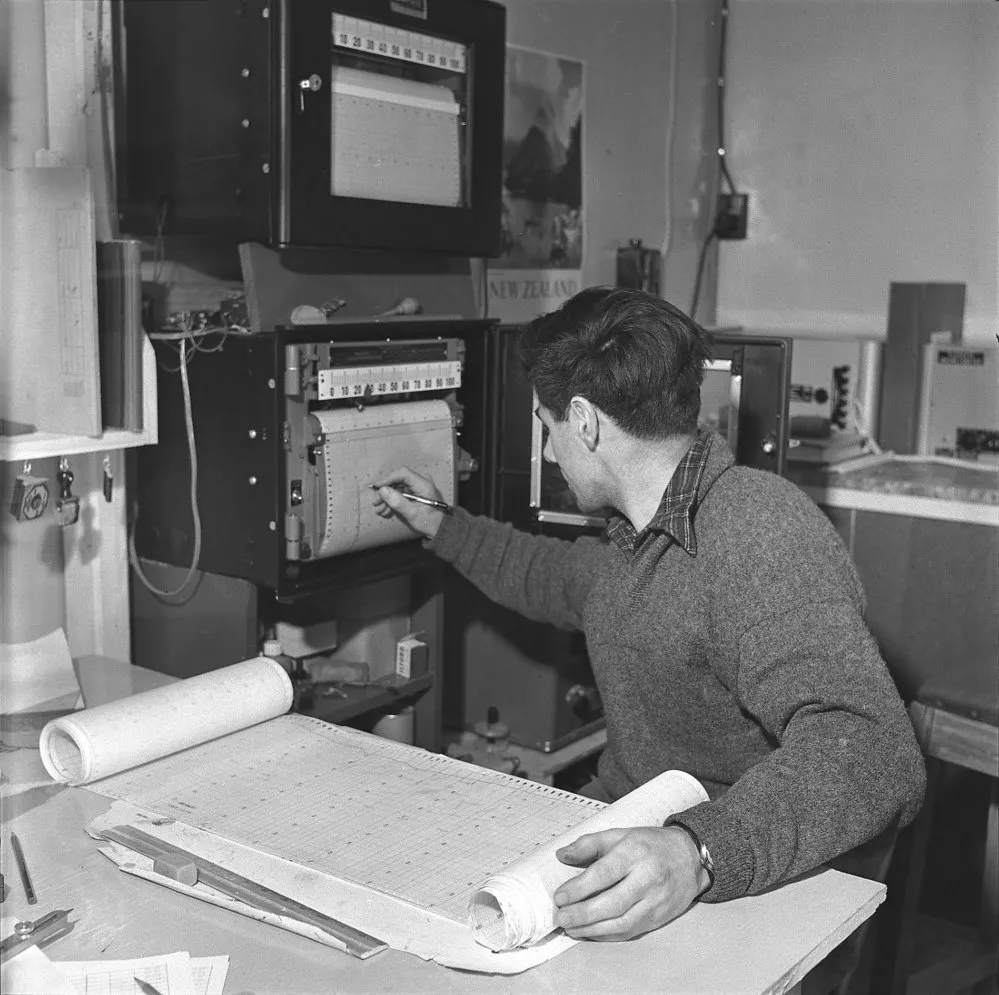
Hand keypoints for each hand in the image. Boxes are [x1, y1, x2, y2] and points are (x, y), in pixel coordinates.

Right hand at [371, 466, 446, 538]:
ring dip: (387, 497)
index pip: (402, 473)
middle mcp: (421, 482)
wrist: (441, 528)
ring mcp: (418, 487)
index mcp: (423, 484)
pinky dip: (393, 500)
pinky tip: (386, 509)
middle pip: (398, 480)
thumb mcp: (412, 514)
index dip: (388, 479)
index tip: (377, 488)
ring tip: (379, 510)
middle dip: (385, 491)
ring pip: (398, 486)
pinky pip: (401, 492)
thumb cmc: (430, 522)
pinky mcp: (415, 492)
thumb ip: (398, 502)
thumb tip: (382, 490)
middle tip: (376, 503)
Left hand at [552, 826, 708, 940]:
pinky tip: (590, 933)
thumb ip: (589, 844)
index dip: (580, 887)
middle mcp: (648, 877)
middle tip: (562, 917)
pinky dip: (608, 935)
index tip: (560, 896)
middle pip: (612, 902)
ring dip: (593, 929)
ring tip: (571, 928)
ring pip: (622, 922)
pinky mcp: (659, 917)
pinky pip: (630, 931)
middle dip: (583, 914)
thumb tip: (562, 855)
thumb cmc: (651, 844)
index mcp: (635, 852)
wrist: (690, 858)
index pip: (604, 873)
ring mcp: (656, 900)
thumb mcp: (620, 834)